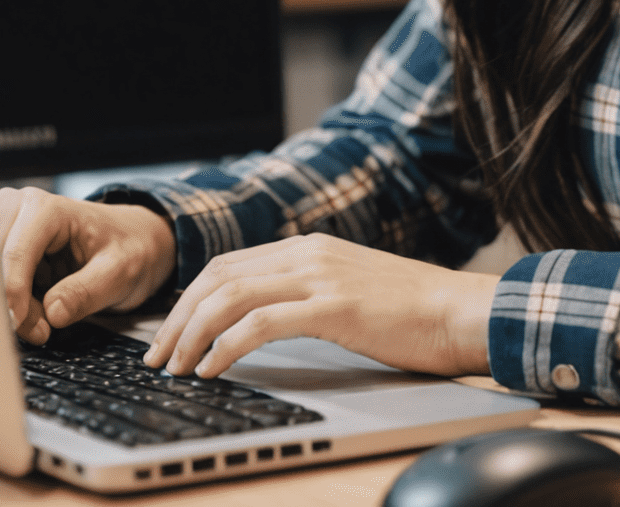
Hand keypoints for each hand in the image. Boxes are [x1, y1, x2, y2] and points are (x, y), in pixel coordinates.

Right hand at [0, 186, 177, 344]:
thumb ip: (87, 291)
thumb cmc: (128, 248)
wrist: (131, 240)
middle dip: (7, 303)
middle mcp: (17, 209)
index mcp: (48, 208)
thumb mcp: (121, 271)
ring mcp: (3, 224)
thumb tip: (51, 313)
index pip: (15, 253)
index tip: (27, 328)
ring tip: (36, 318)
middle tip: (38, 329)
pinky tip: (26, 310)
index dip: (14, 296)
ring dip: (1, 303)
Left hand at [144, 235, 496, 380]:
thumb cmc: (415, 313)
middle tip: (157, 357)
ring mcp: (322, 277)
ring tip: (176, 369)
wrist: (462, 310)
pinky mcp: (335, 307)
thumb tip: (263, 323)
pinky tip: (212, 371)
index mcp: (312, 248)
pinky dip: (226, 347)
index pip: (229, 264)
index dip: (189, 299)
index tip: (169, 335)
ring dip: (192, 334)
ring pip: (231, 296)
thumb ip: (311, 294)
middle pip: (219, 276)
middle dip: (178, 317)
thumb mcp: (352, 291)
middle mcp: (311, 253)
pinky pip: (261, 324)